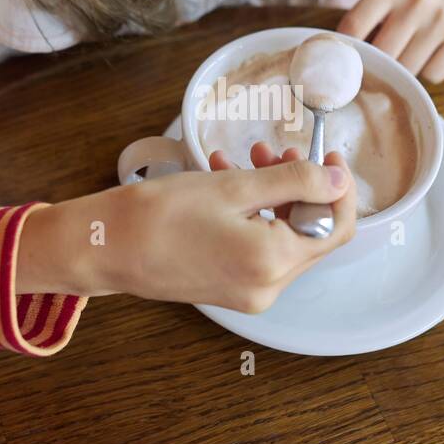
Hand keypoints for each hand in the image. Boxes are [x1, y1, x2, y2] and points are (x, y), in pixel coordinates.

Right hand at [20, 148, 356, 314]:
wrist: (104, 247)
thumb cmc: (159, 215)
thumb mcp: (233, 187)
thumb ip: (293, 182)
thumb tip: (338, 180)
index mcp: (273, 261)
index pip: (336, 227)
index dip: (339, 189)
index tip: (328, 157)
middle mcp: (268, 287)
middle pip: (311, 233)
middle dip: (301, 187)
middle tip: (276, 151)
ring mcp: (249, 292)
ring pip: (283, 237)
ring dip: (274, 196)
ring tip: (248, 159)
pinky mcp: (230, 289)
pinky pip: (258, 248)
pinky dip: (253, 215)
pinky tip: (227, 181)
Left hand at [336, 0, 443, 83]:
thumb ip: (361, 20)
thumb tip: (342, 64)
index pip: (355, 27)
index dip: (346, 50)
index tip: (345, 61)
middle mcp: (418, 1)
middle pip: (383, 54)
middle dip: (377, 64)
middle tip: (376, 65)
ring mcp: (443, 19)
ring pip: (409, 69)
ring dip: (402, 71)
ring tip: (404, 53)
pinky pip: (433, 75)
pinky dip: (426, 72)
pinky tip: (427, 54)